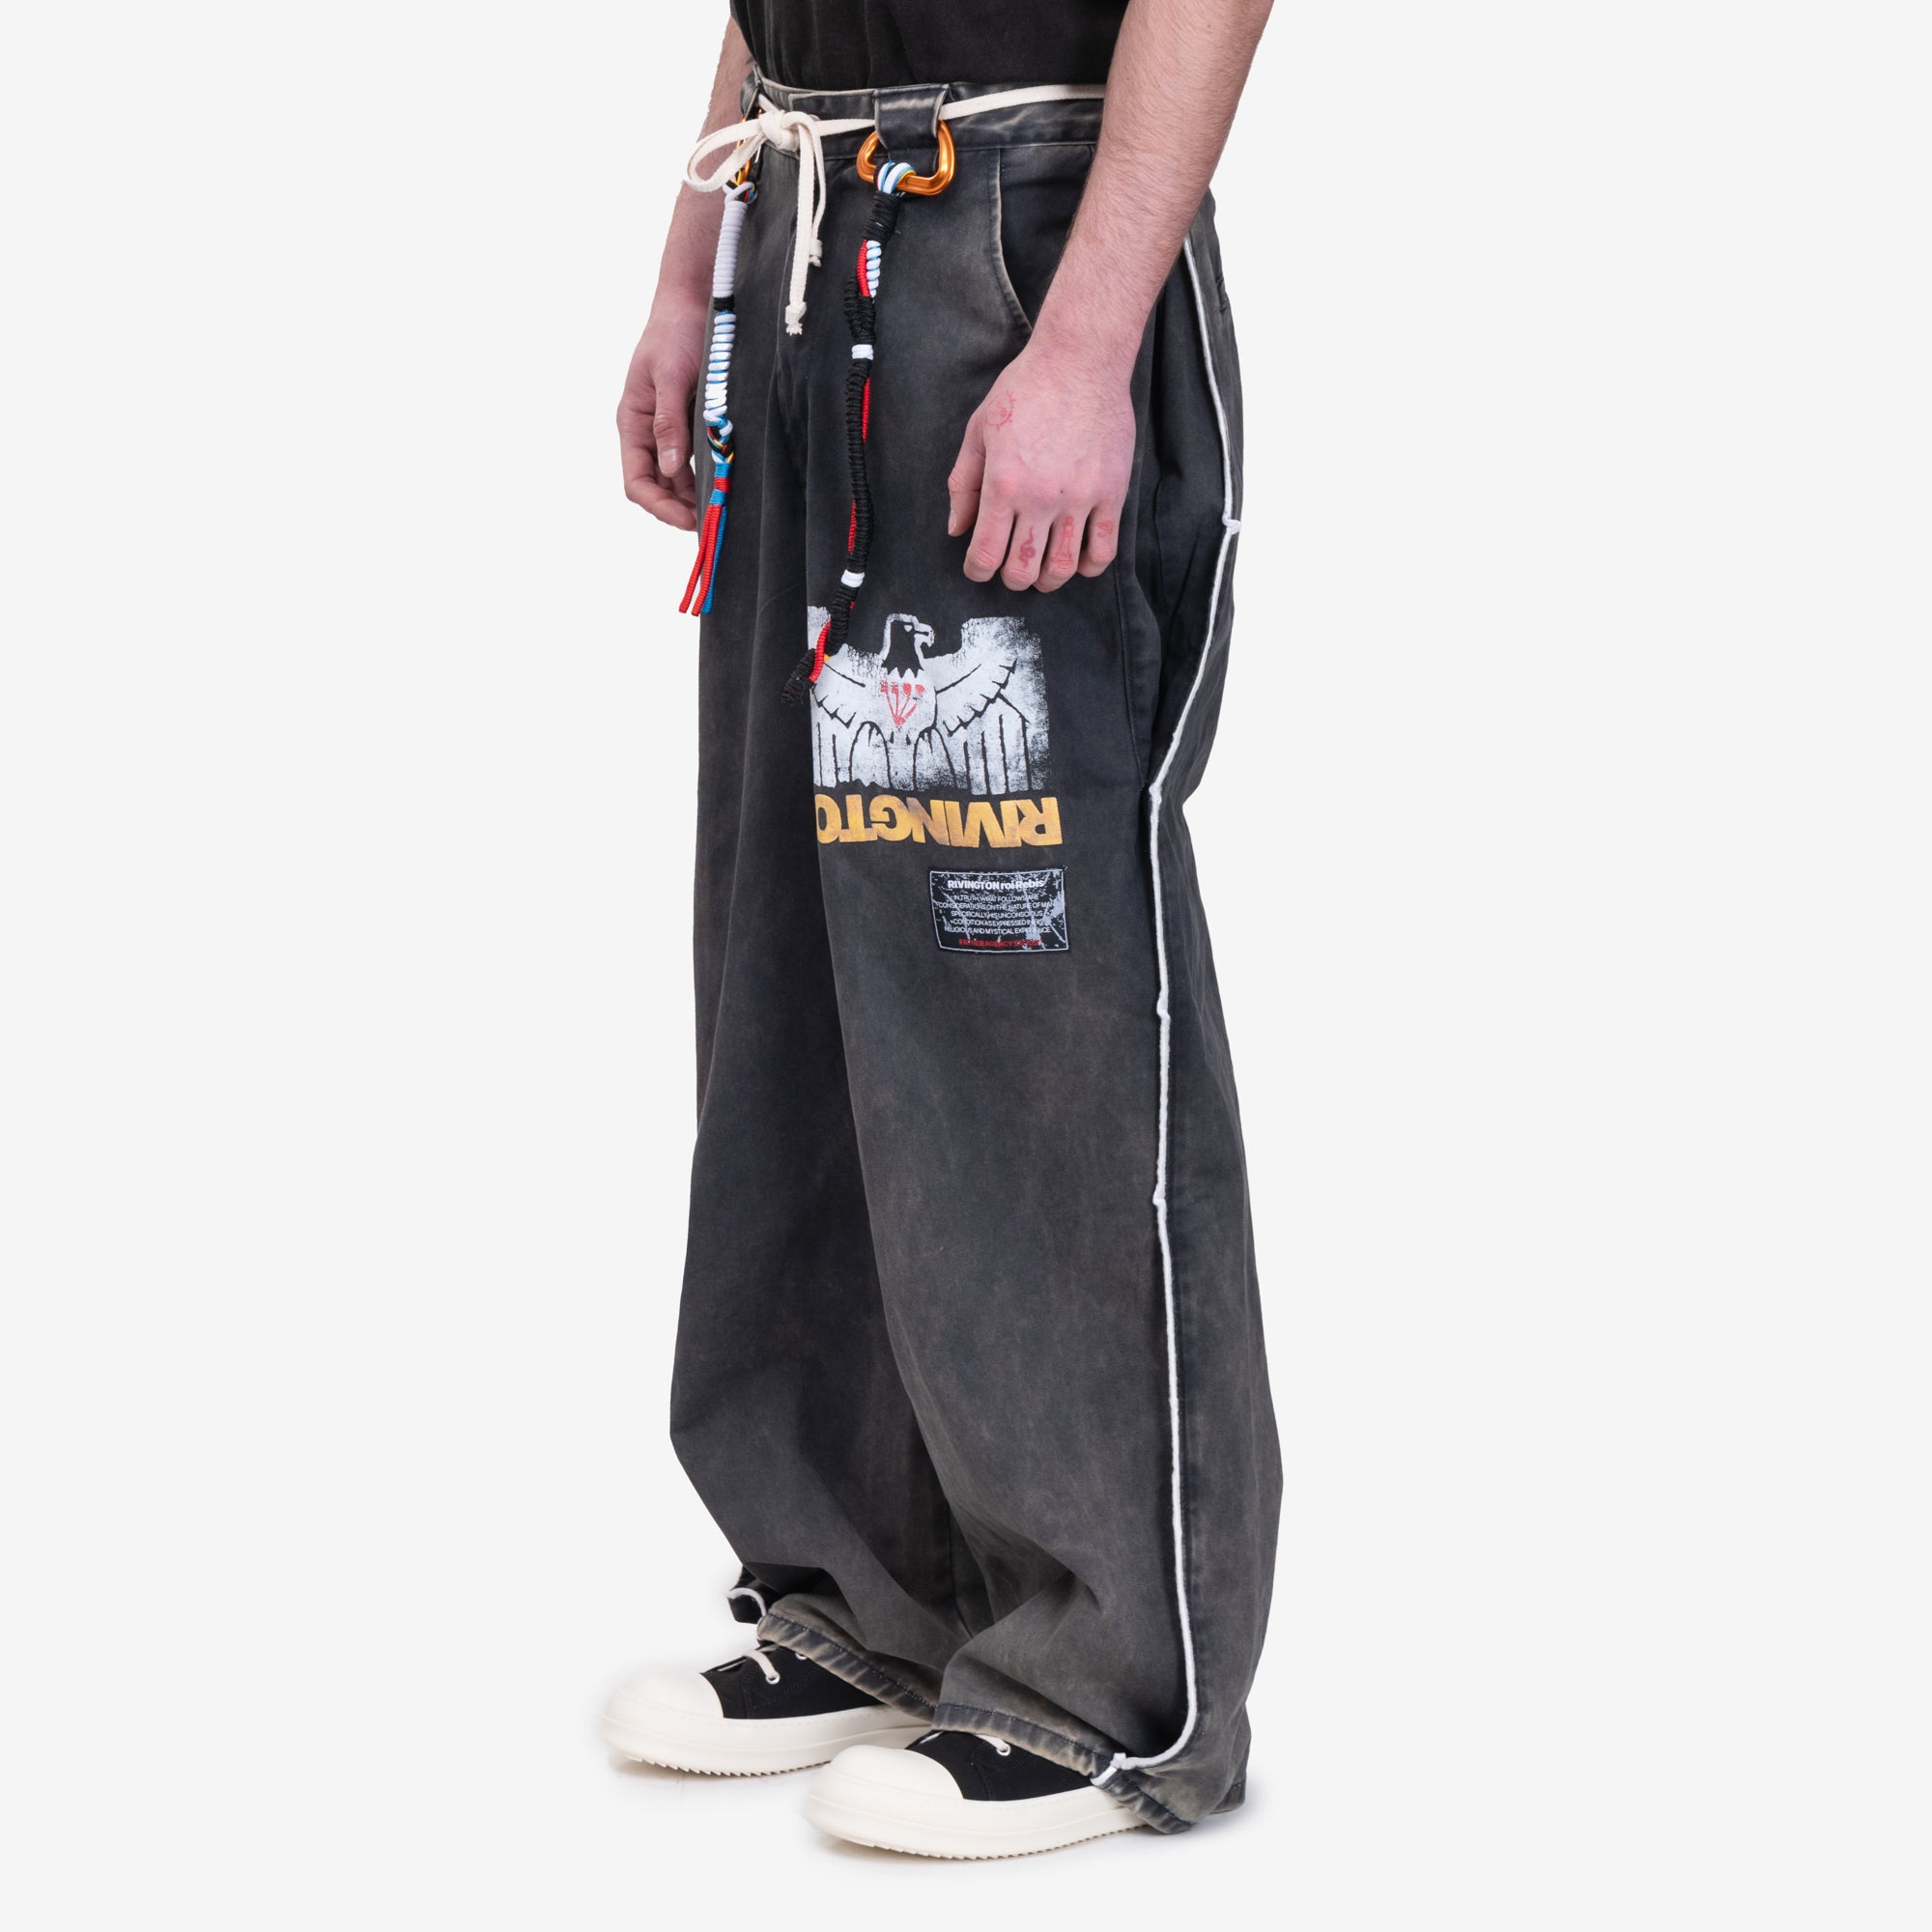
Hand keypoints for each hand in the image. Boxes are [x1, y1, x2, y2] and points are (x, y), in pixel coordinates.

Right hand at [617, 296, 706, 530]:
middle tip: (713, 519)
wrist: (694, 300)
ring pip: (679, 478)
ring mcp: (670, 429)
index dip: (659, 506)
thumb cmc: (675, 332)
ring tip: (722, 505)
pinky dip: (709, 474)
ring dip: (696, 494)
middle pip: (658, 486)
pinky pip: (697, 459)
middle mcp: (649, 432)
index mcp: (633, 423)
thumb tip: (670, 469)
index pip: (637, 482)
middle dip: (681, 507)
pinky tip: (727, 480)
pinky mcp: (692, 422)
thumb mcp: (669, 376)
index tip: (688, 519)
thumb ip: (668, 423)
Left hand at [947, 340, 1135, 591]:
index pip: (986, 554)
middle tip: (1010, 568)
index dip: (977, 570)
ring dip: (1047, 579)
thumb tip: (956, 528)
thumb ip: (964, 483)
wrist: (1081, 359)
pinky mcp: (1111, 493)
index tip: (978, 567)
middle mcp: (1041, 497)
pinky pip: (1103, 550)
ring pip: (1062, 568)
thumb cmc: (1026, 388)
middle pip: (1022, 570)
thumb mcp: (979, 430)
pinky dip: (1087, 566)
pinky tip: (1077, 558)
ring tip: (1042, 569)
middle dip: (1010, 579)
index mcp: (1003, 483)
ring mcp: (1079, 498)